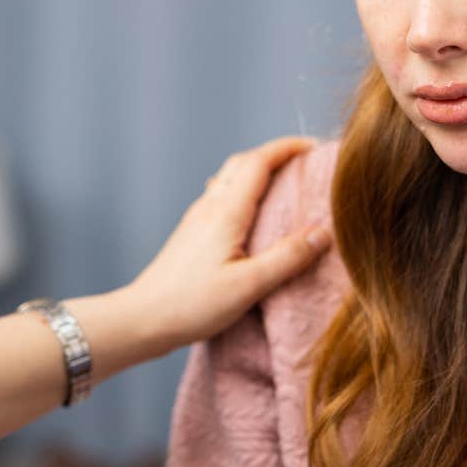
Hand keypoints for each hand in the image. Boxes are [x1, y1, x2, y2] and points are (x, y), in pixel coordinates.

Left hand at [122, 137, 330, 355]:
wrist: (143, 319)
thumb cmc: (193, 305)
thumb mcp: (249, 285)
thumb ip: (287, 258)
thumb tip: (322, 233)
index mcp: (226, 212)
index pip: (259, 162)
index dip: (288, 148)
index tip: (315, 147)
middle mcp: (209, 207)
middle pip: (243, 163)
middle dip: (275, 154)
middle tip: (305, 161)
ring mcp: (197, 219)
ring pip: (229, 178)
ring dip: (258, 170)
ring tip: (285, 182)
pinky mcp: (191, 233)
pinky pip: (221, 196)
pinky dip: (243, 190)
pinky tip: (251, 211)